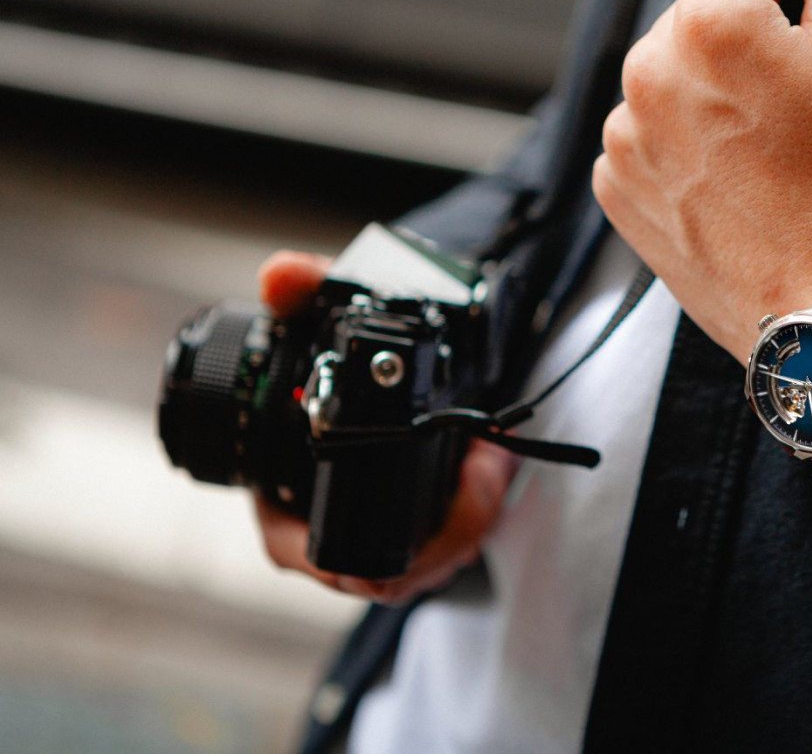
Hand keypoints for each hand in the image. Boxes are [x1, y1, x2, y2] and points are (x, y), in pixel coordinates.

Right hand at [253, 250, 516, 603]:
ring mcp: (377, 537)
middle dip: (443, 536)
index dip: (356, 560)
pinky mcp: (419, 531)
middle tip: (483, 470)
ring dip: (471, 518)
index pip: (313, 558)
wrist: (374, 367)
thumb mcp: (316, 315)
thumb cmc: (331, 358)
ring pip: (429, 563)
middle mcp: (327, 532)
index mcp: (283, 506)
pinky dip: (477, 509)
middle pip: (388, 573)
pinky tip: (493, 464)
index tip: (407, 526)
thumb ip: (301, 291)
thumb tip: (280, 275)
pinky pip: (451, 543)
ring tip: (494, 459)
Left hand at [593, 0, 811, 364]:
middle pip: (700, 1)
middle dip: (749, 25)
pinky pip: (645, 128)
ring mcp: (623, 134)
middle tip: (800, 93)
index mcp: (707, 21)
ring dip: (713, 84)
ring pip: (671, 67)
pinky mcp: (615, 187)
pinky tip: (732, 179)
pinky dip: (682, 137)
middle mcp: (647, 70)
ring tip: (768, 147)